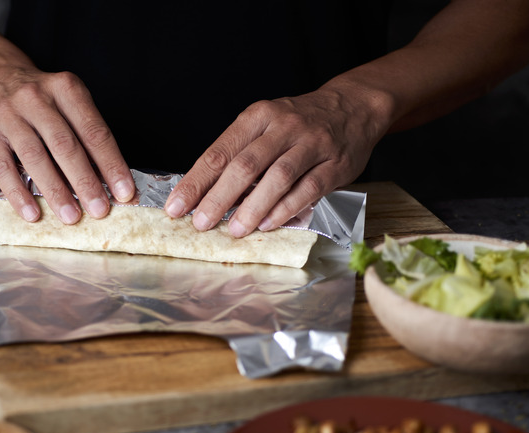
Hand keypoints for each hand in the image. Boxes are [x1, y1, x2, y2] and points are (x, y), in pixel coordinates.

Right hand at [0, 61, 135, 223]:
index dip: (111, 164)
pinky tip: (33, 213)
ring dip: (55, 191)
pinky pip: (3, 169)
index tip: (124, 191)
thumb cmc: (39, 99)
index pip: (94, 131)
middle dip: (85, 181)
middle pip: (65, 145)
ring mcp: (8, 115)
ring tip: (71, 216)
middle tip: (100, 210)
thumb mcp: (67, 101)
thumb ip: (85, 134)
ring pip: (35, 157)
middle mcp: (36, 98)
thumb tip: (107, 181)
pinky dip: (19, 194)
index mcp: (66, 89)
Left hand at [164, 85, 388, 236]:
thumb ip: (240, 153)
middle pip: (245, 165)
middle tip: (200, 223)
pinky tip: (268, 224)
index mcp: (258, 116)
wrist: (353, 106)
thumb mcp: (265, 125)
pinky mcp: (335, 164)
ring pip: (277, 177)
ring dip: (253, 207)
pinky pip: (307, 188)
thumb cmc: (298, 122)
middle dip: (218, 198)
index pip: (219, 152)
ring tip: (234, 230)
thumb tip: (204, 193)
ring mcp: (312, 144)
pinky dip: (285, 208)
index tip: (175, 206)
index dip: (195, 182)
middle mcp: (283, 127)